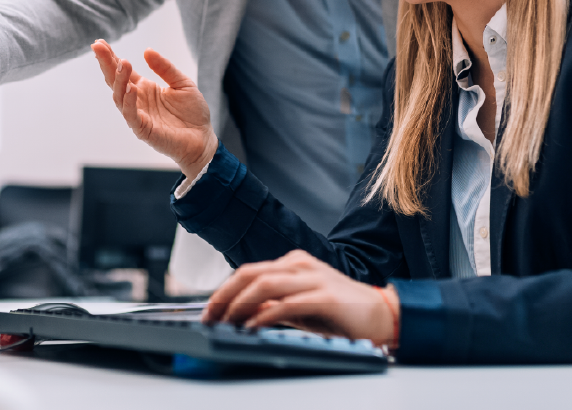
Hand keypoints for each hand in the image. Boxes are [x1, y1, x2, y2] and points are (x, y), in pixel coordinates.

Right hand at [91, 40, 217, 179]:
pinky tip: (131, 88)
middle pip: (115, 81)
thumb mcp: (182, 83)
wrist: (203, 139)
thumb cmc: (192, 113)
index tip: (100, 43)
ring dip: (119, 80)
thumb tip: (147, 51)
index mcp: (144, 88)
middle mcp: (137, 101)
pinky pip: (131, 116)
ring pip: (120, 97)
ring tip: (123, 62)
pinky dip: (129, 102)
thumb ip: (165, 68)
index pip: (123, 71)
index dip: (110, 58)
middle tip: (98, 47)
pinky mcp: (143, 130)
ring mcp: (138, 116)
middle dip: (106, 64)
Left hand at [201, 250, 398, 345]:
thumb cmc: (340, 313)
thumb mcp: (299, 308)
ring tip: (227, 322)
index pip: (248, 272)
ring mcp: (312, 278)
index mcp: (292, 264)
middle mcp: (299, 265)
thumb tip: (244, 313)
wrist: (382, 315)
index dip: (224, 291)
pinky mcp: (325, 296)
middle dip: (225, 295)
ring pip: (264, 284)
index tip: (210, 311)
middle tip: (210, 316)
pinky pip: (287, 303)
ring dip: (240, 304)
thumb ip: (273, 306)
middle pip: (250, 274)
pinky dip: (266, 315)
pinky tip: (253, 327)